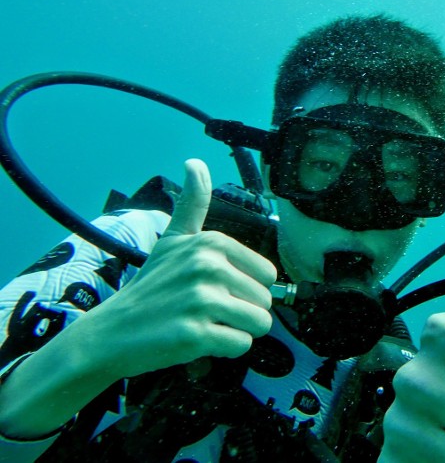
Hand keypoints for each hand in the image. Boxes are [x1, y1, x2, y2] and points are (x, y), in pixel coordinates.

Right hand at [78, 159, 276, 379]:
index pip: (268, 274)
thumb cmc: (150, 287)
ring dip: (235, 331)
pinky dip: (223, 350)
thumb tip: (195, 162)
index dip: (245, 288)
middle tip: (205, 311)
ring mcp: (202, 300)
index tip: (214, 290)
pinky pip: (241, 346)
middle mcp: (209, 266)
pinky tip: (196, 339)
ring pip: (259, 324)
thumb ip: (192, 204)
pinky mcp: (195, 334)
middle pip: (265, 301)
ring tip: (204, 323)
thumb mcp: (173, 240)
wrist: (109, 332)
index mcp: (212, 243)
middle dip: (241, 312)